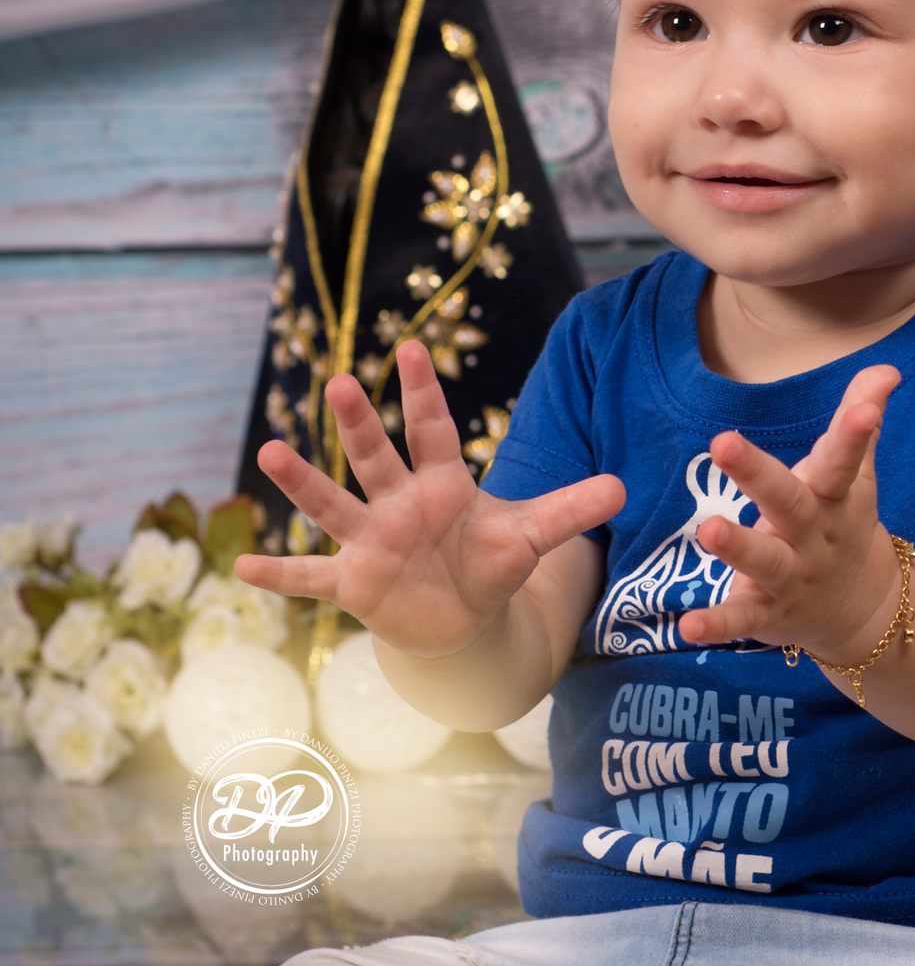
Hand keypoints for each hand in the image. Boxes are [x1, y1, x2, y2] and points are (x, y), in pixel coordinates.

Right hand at [234, 341, 623, 657]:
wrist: (457, 618)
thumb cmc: (488, 563)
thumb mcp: (529, 538)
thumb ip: (567, 511)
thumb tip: (622, 487)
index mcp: (442, 483)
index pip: (433, 430)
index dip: (423, 392)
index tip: (412, 347)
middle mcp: (398, 503)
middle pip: (376, 456)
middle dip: (360, 423)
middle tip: (341, 380)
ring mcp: (370, 541)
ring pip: (332, 505)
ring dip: (301, 482)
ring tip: (269, 450)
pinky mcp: (353, 583)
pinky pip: (310, 577)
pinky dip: (278, 575)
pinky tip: (241, 567)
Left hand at [678, 364, 901, 660]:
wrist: (863, 608)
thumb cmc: (843, 522)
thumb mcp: (856, 475)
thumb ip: (861, 421)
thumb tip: (885, 369)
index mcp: (833, 497)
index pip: (843, 459)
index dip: (855, 432)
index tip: (865, 408)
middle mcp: (814, 536)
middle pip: (789, 501)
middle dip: (757, 473)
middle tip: (722, 441)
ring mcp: (792, 576)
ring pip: (765, 559)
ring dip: (737, 546)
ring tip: (707, 529)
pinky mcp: (770, 613)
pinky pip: (742, 619)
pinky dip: (717, 624)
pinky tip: (688, 625)